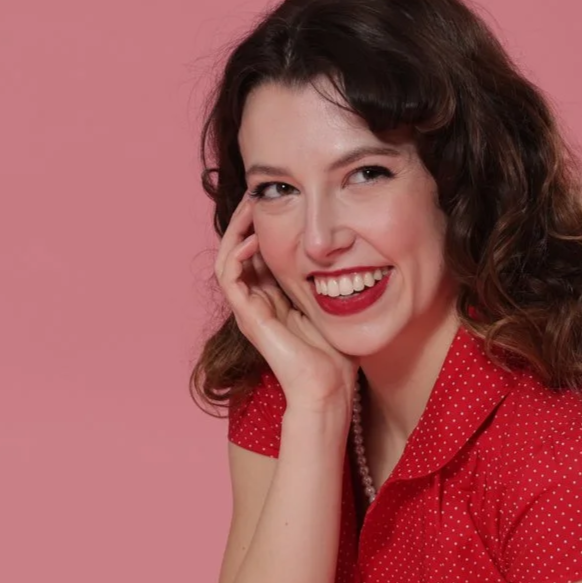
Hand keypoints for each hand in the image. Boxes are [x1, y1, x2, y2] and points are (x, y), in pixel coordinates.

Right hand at [214, 196, 355, 409]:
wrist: (327, 388)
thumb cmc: (336, 357)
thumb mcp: (335, 306)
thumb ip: (332, 282)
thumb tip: (353, 253)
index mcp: (276, 299)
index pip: (260, 253)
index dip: (263, 225)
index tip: (278, 199)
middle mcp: (258, 302)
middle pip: (240, 251)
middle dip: (247, 220)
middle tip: (258, 193)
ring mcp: (250, 310)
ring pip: (228, 258)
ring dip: (236, 230)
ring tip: (250, 206)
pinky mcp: (248, 317)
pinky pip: (229, 276)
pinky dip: (236, 253)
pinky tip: (254, 238)